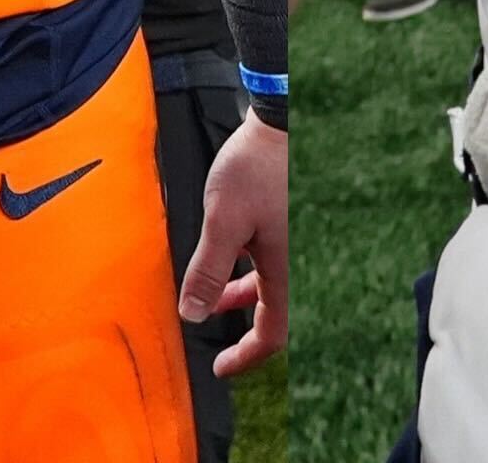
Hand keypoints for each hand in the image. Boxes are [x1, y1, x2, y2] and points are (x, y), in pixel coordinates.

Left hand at [178, 109, 287, 376]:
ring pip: (269, 285)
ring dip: (240, 295)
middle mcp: (294, 261)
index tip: (221, 366)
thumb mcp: (223, 220)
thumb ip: (207, 269)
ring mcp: (293, 240)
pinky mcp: (288, 221)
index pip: (271, 334)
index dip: (246, 356)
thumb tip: (192, 315)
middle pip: (272, 312)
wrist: (281, 120)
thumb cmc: (256, 166)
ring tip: (212, 295)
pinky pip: (269, 261)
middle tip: (214, 335)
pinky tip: (229, 253)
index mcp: (284, 269)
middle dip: (241, 327)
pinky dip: (247, 270)